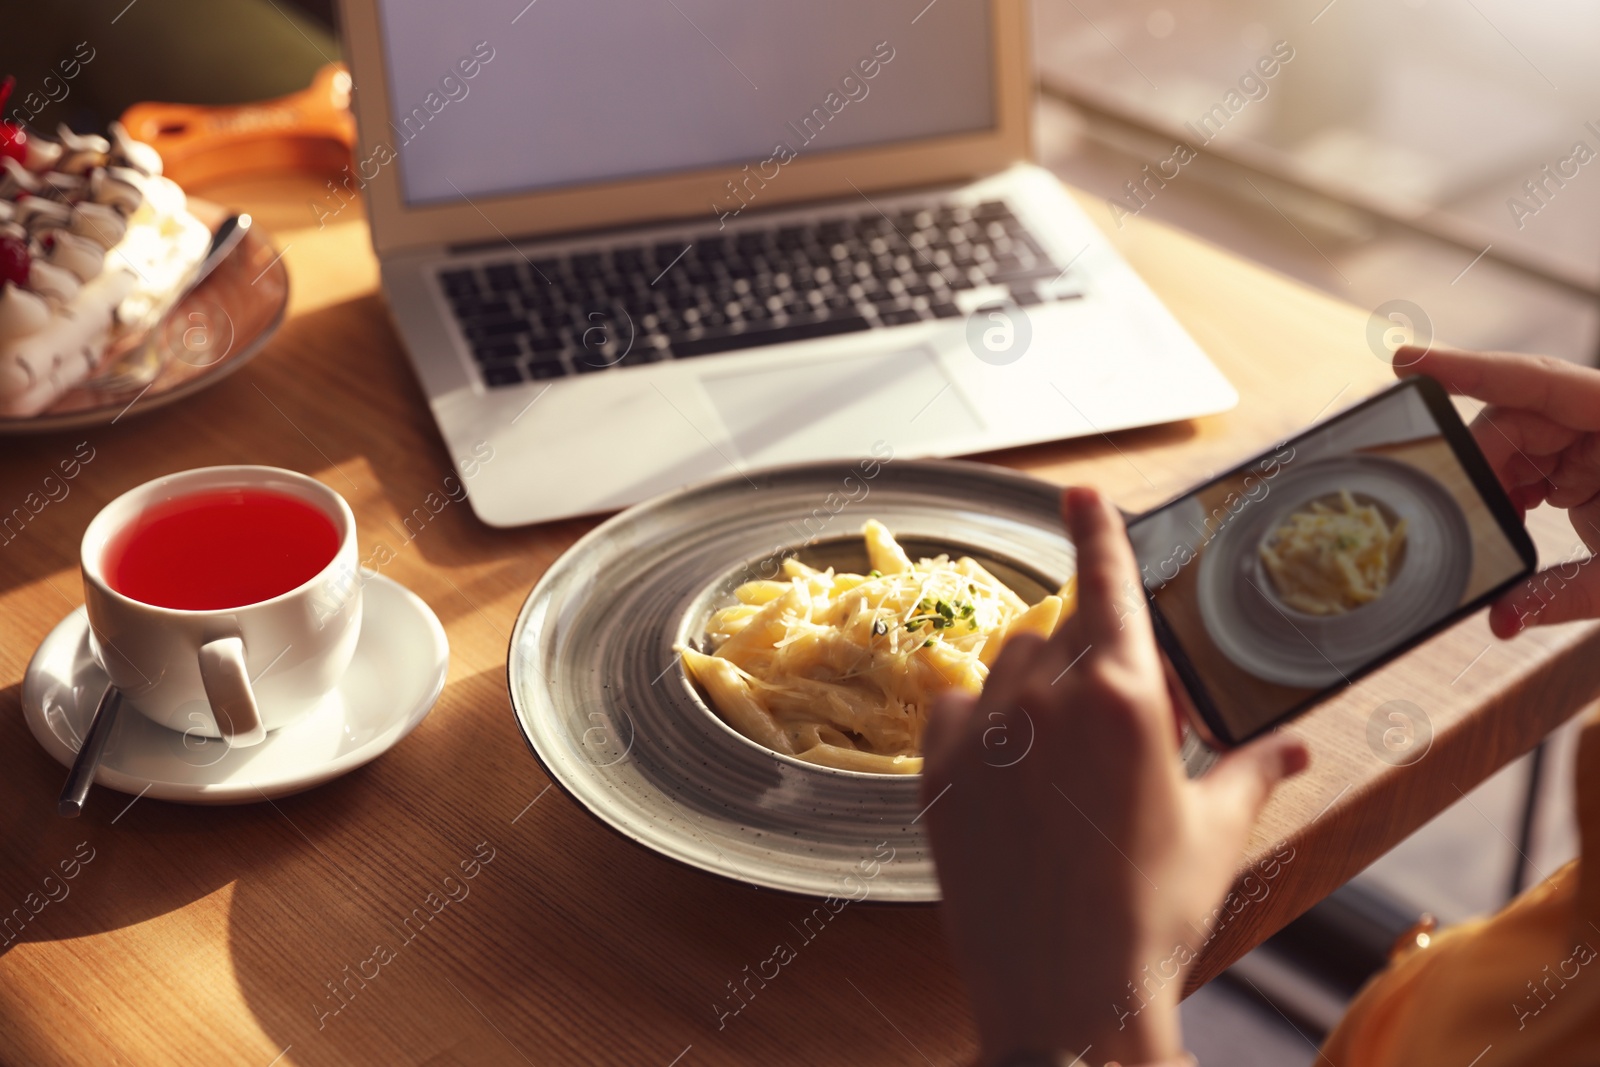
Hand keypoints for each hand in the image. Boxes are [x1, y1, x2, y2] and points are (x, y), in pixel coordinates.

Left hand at [921, 487, 1308, 1065]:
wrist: (1067, 998)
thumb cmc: (1155, 915)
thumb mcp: (1216, 835)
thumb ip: (1253, 772)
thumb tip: (1293, 746)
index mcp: (1128, 701)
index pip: (1110, 586)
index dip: (1095, 531)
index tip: (1076, 491)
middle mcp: (1049, 701)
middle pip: (1061, 635)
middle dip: (1088, 660)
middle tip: (1109, 723)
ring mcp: (984, 737)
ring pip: (1005, 667)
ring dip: (1035, 690)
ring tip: (1061, 758)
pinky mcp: (936, 776)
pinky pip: (951, 709)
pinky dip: (975, 722)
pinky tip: (1003, 765)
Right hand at [1395, 345, 1599, 635]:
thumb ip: (1564, 595)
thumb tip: (1500, 620)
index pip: (1537, 380)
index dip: (1468, 368)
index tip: (1408, 360)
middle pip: (1516, 417)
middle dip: (1479, 462)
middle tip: (1457, 510)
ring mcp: (1596, 438)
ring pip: (1514, 443)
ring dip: (1493, 486)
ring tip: (1490, 527)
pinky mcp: (1588, 466)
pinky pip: (1530, 467)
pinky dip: (1510, 497)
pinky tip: (1509, 523)